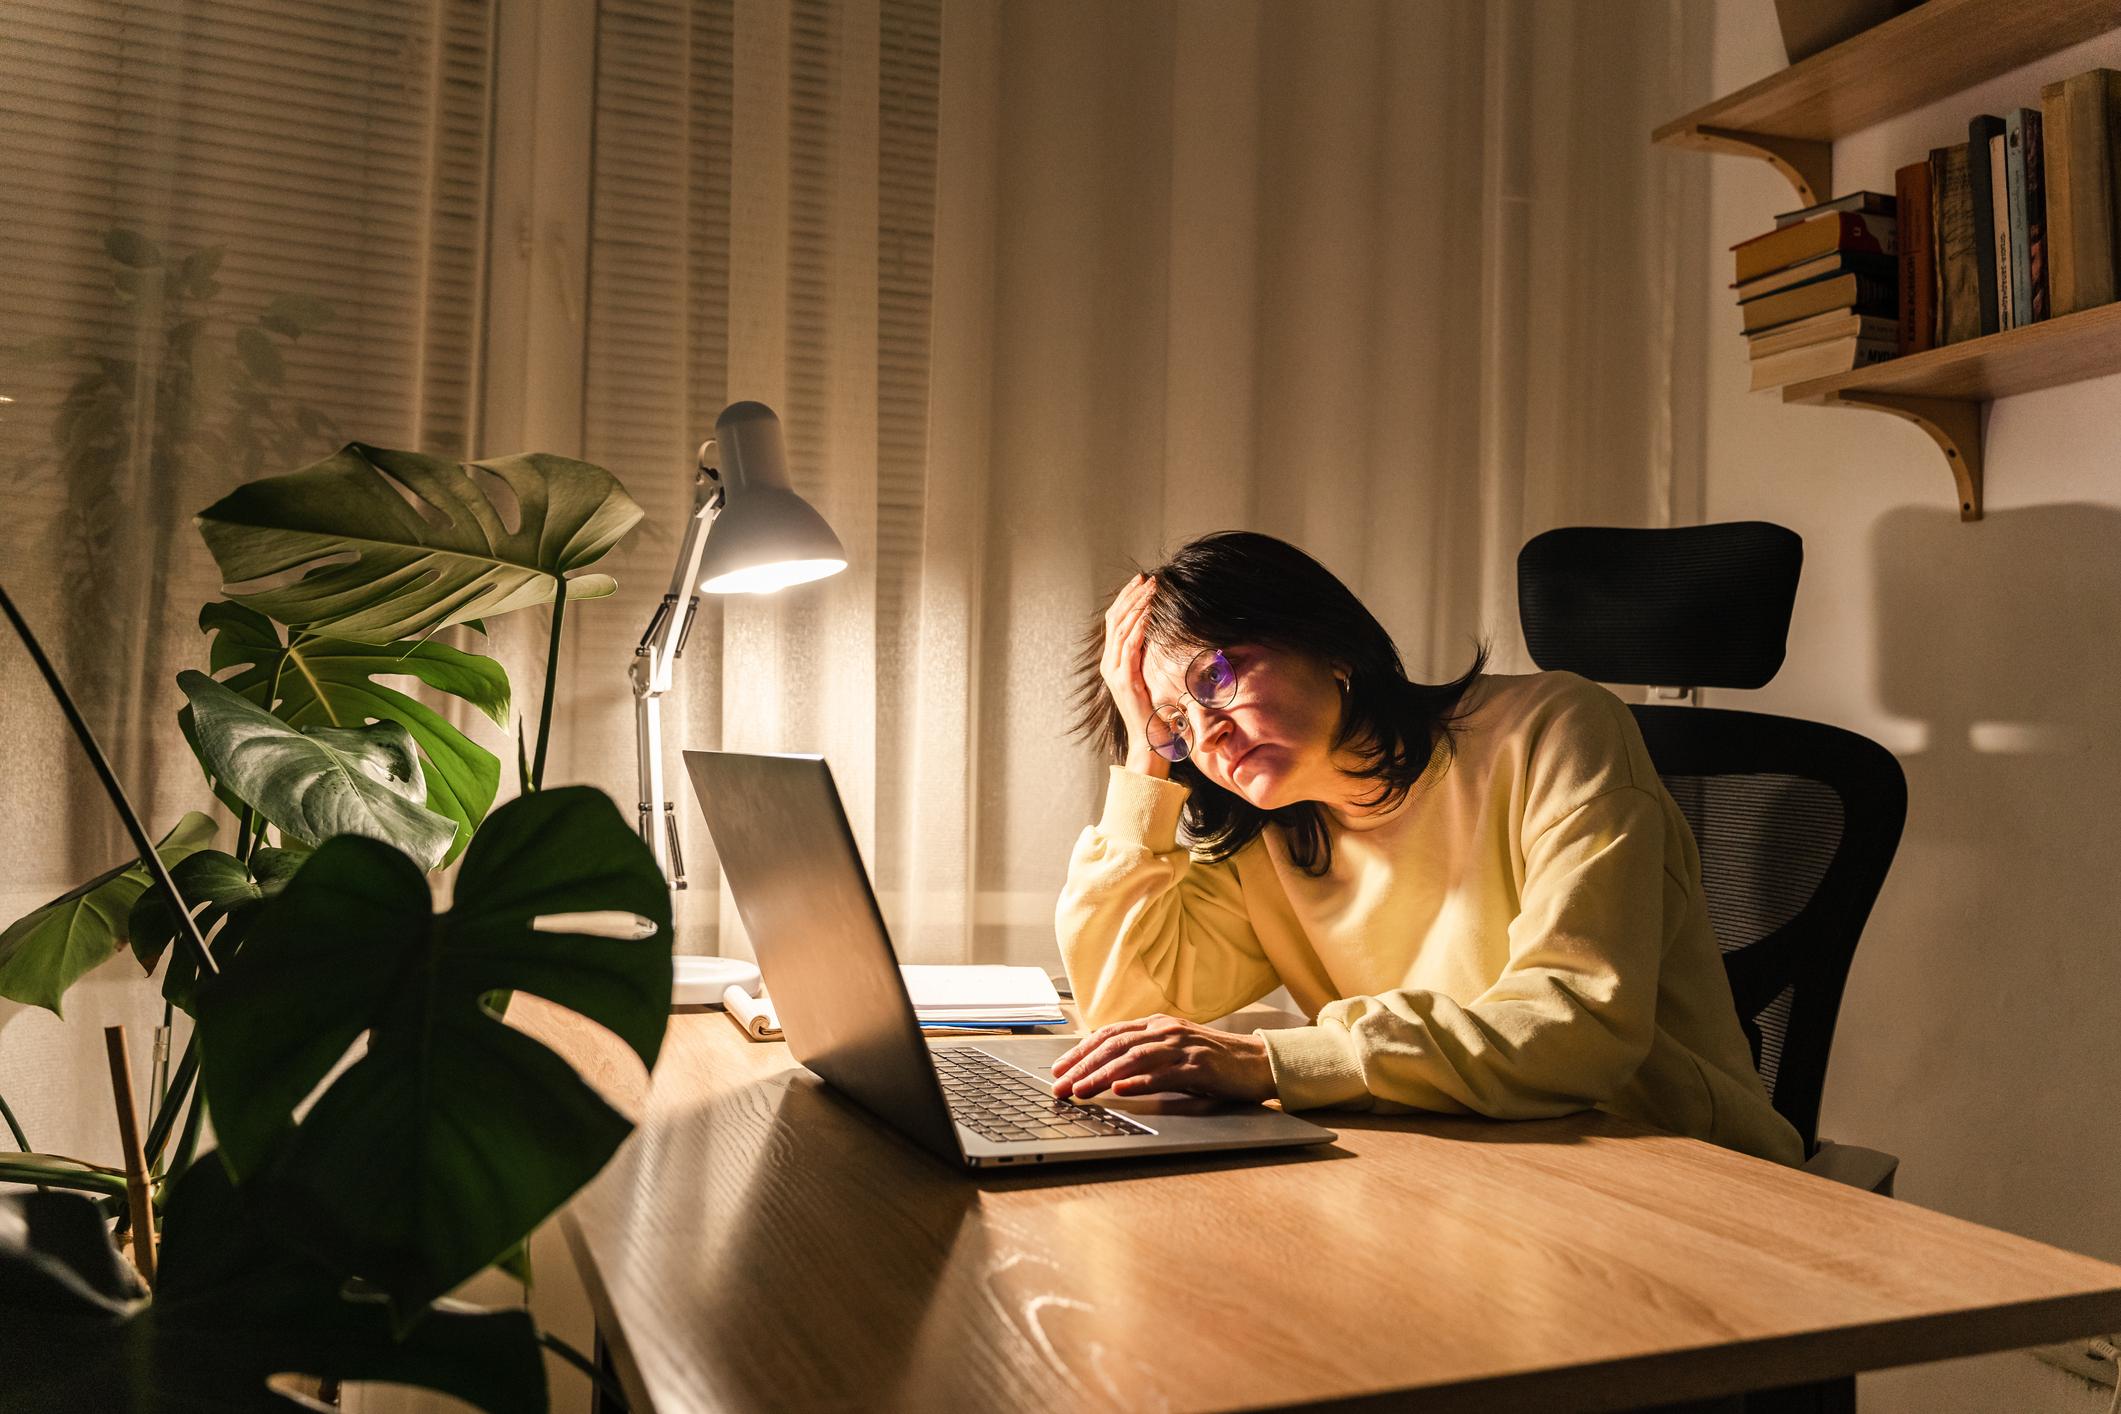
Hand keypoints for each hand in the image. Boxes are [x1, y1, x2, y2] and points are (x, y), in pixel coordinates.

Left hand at [1050, 1014, 1274, 1103]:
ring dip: (1102, 1075)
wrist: (1257, 1062)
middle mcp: (1166, 1031)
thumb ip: (1142, 1054)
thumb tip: (1103, 1070)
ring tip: (1081, 1090)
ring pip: (1134, 1058)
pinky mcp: (1200, 1067)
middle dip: (1082, 1066)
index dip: (1080, 1051)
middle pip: (1114, 1045)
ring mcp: (1183, 1047)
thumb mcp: (1173, 1050)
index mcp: (1156, 1025)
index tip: (1058, 1070)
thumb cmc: (1212, 1061)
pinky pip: (1164, 1074)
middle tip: (1059, 1086)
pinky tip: (1121, 1091)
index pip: (1108, 1034)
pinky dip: (1140, 1082)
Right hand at [1100, 572, 1166, 777]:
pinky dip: (1139, 626)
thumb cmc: (1156, 714)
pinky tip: (1150, 612)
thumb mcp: (1151, 679)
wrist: (1149, 742)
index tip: (1142, 581)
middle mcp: (1109, 664)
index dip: (1126, 599)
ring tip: (1152, 589)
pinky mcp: (1123, 680)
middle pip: (1115, 619)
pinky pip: (1129, 646)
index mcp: (1113, 662)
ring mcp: (1114, 672)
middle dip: (1132, 595)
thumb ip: (1149, 658)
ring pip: (1121, 628)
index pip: (1115, 621)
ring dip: (1137, 605)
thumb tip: (1162, 636)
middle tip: (1148, 578)